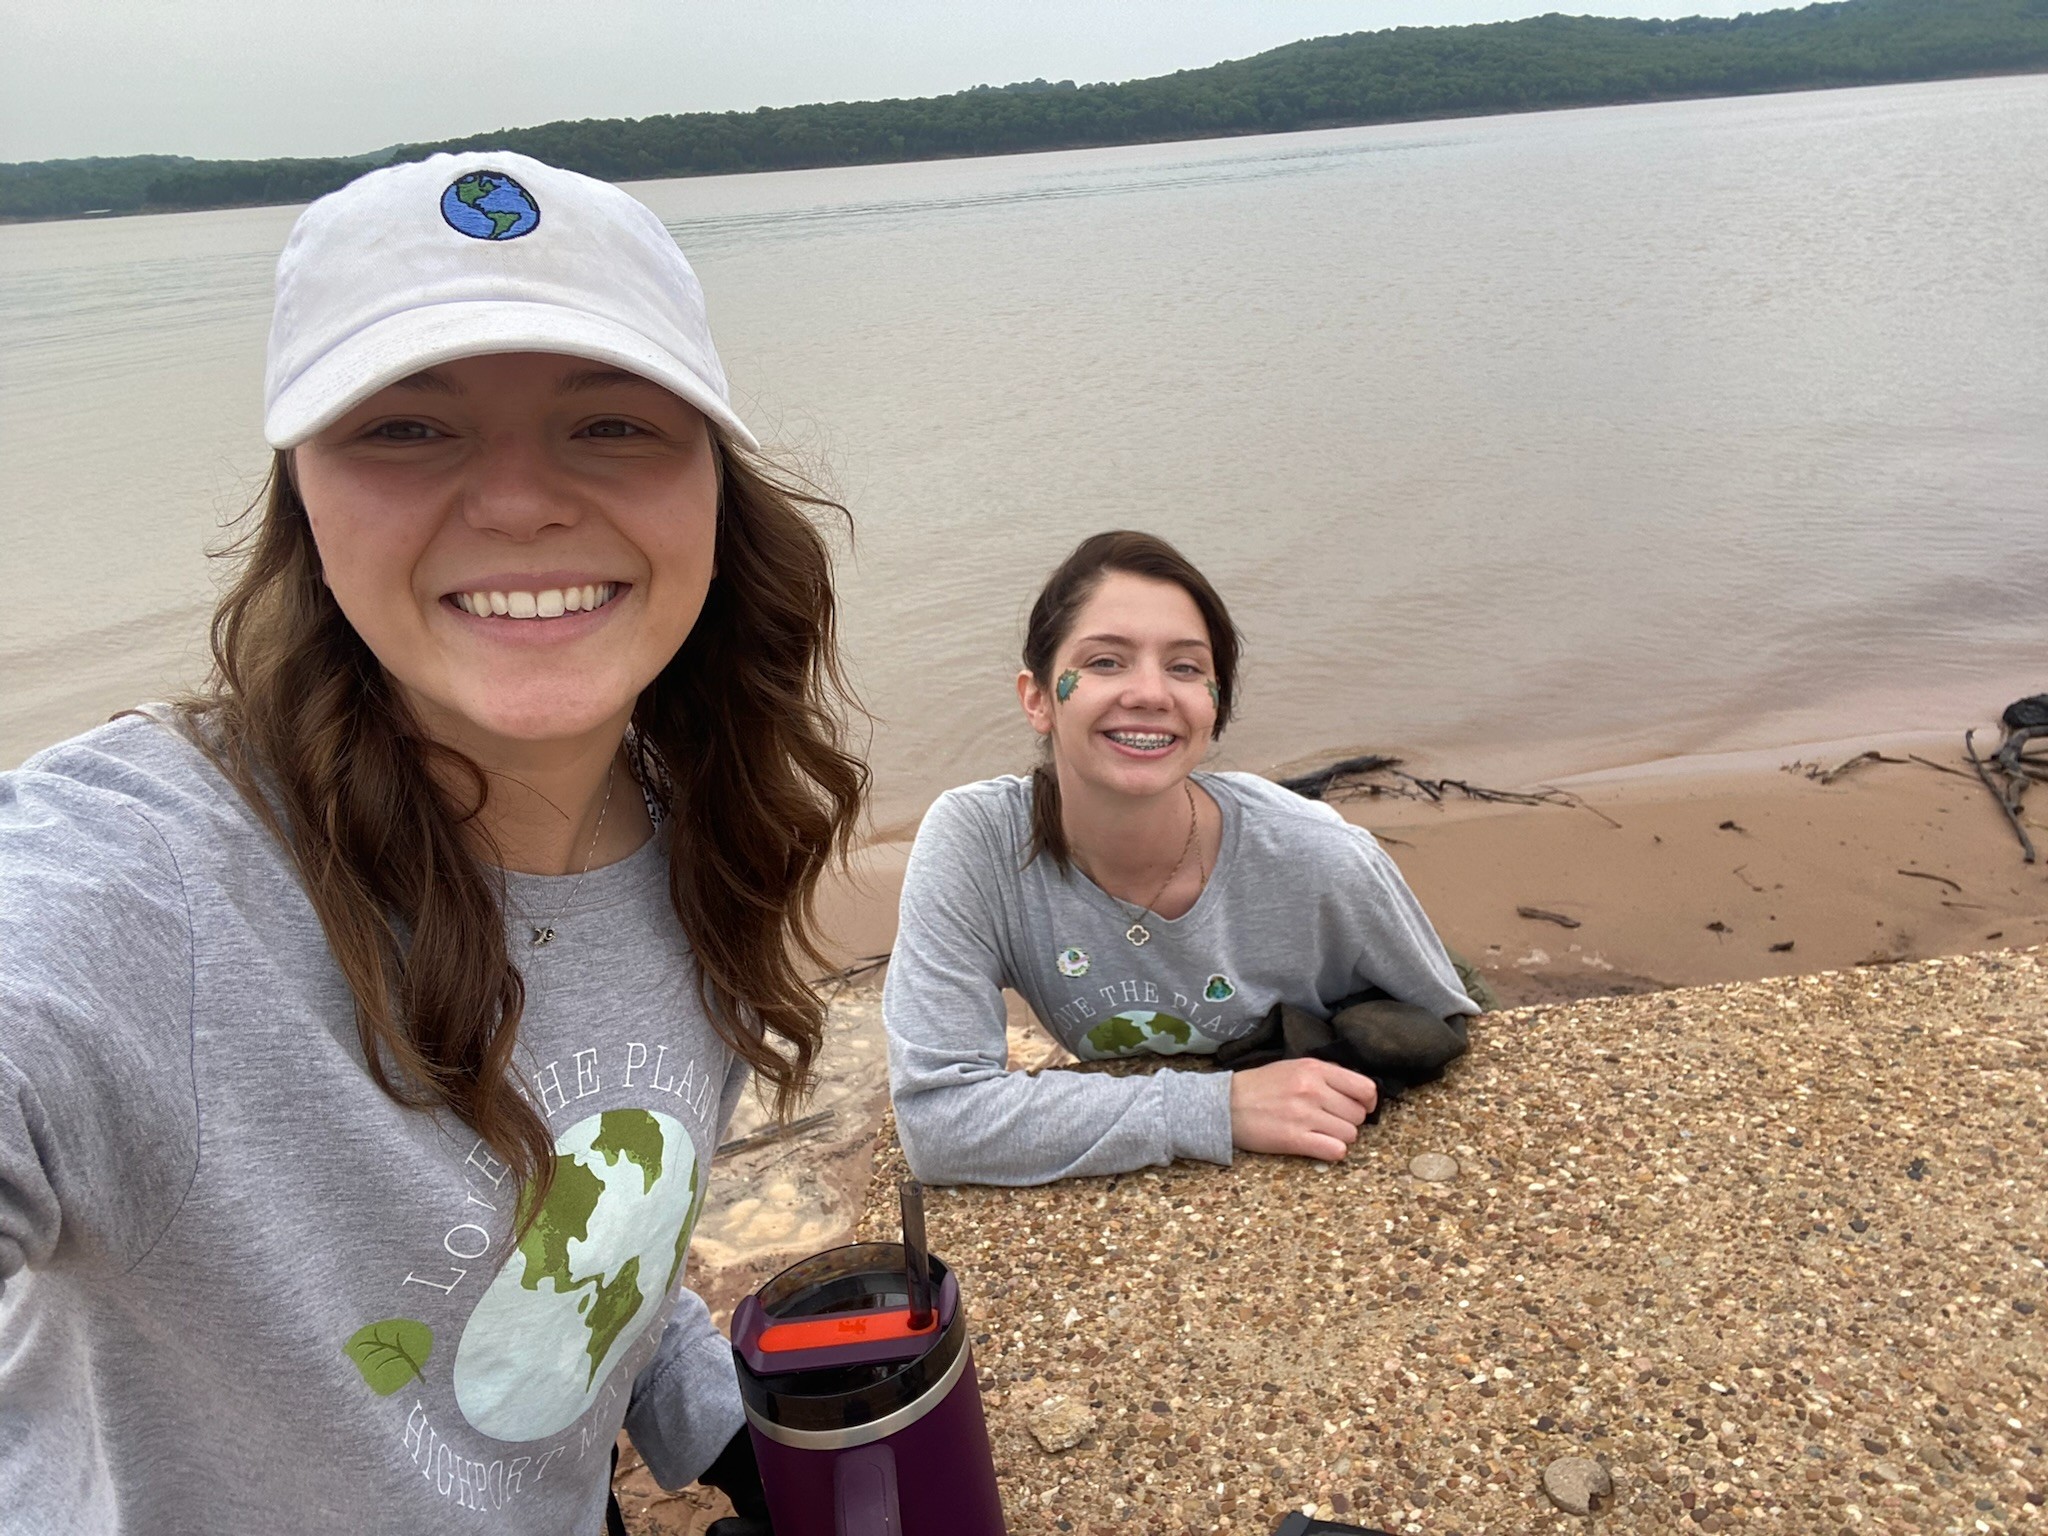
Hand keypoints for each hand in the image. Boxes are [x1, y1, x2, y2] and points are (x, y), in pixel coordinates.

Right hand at [1228, 1058, 1377, 1160]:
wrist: (1225, 1104)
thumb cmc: (1260, 1086)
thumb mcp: (1294, 1067)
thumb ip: (1325, 1075)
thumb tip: (1357, 1091)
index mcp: (1315, 1069)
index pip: (1365, 1087)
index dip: (1369, 1101)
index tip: (1362, 1107)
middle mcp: (1313, 1090)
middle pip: (1358, 1115)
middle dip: (1349, 1121)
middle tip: (1330, 1121)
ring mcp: (1304, 1115)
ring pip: (1350, 1134)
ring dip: (1339, 1137)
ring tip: (1320, 1133)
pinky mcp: (1294, 1139)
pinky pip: (1335, 1151)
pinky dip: (1332, 1152)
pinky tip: (1318, 1145)